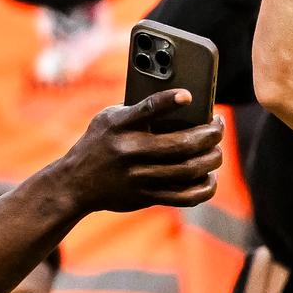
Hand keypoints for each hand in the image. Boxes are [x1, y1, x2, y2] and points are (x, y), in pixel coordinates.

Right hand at [39, 91, 224, 215]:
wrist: (73, 183)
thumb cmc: (98, 143)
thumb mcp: (108, 119)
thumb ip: (137, 111)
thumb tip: (182, 102)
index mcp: (119, 126)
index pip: (146, 109)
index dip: (169, 101)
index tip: (188, 95)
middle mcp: (130, 151)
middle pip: (182, 145)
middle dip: (210, 134)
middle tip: (218, 126)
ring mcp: (139, 177)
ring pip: (189, 170)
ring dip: (212, 158)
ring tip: (216, 150)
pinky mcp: (145, 196)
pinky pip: (185, 196)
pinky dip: (205, 187)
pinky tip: (210, 176)